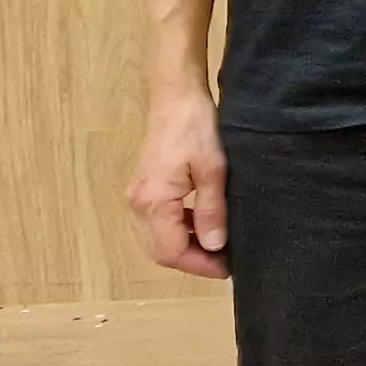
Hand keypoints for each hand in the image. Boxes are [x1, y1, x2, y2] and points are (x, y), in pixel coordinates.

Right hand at [125, 84, 230, 279]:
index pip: (170, 252)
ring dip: (187, 246)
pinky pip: (159, 222)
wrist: (176, 97)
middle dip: (192, 260)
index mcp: (153, 202)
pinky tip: (204, 223)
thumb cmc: (196, 128)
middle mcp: (139, 204)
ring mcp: (139, 196)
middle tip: (225, 261)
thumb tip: (215, 246)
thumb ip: (212, 210)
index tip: (227, 268)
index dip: (199, 266)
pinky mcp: (145, 188)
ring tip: (219, 244)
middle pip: (161, 250)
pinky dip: (181, 229)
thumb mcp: (213, 170)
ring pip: (159, 238)